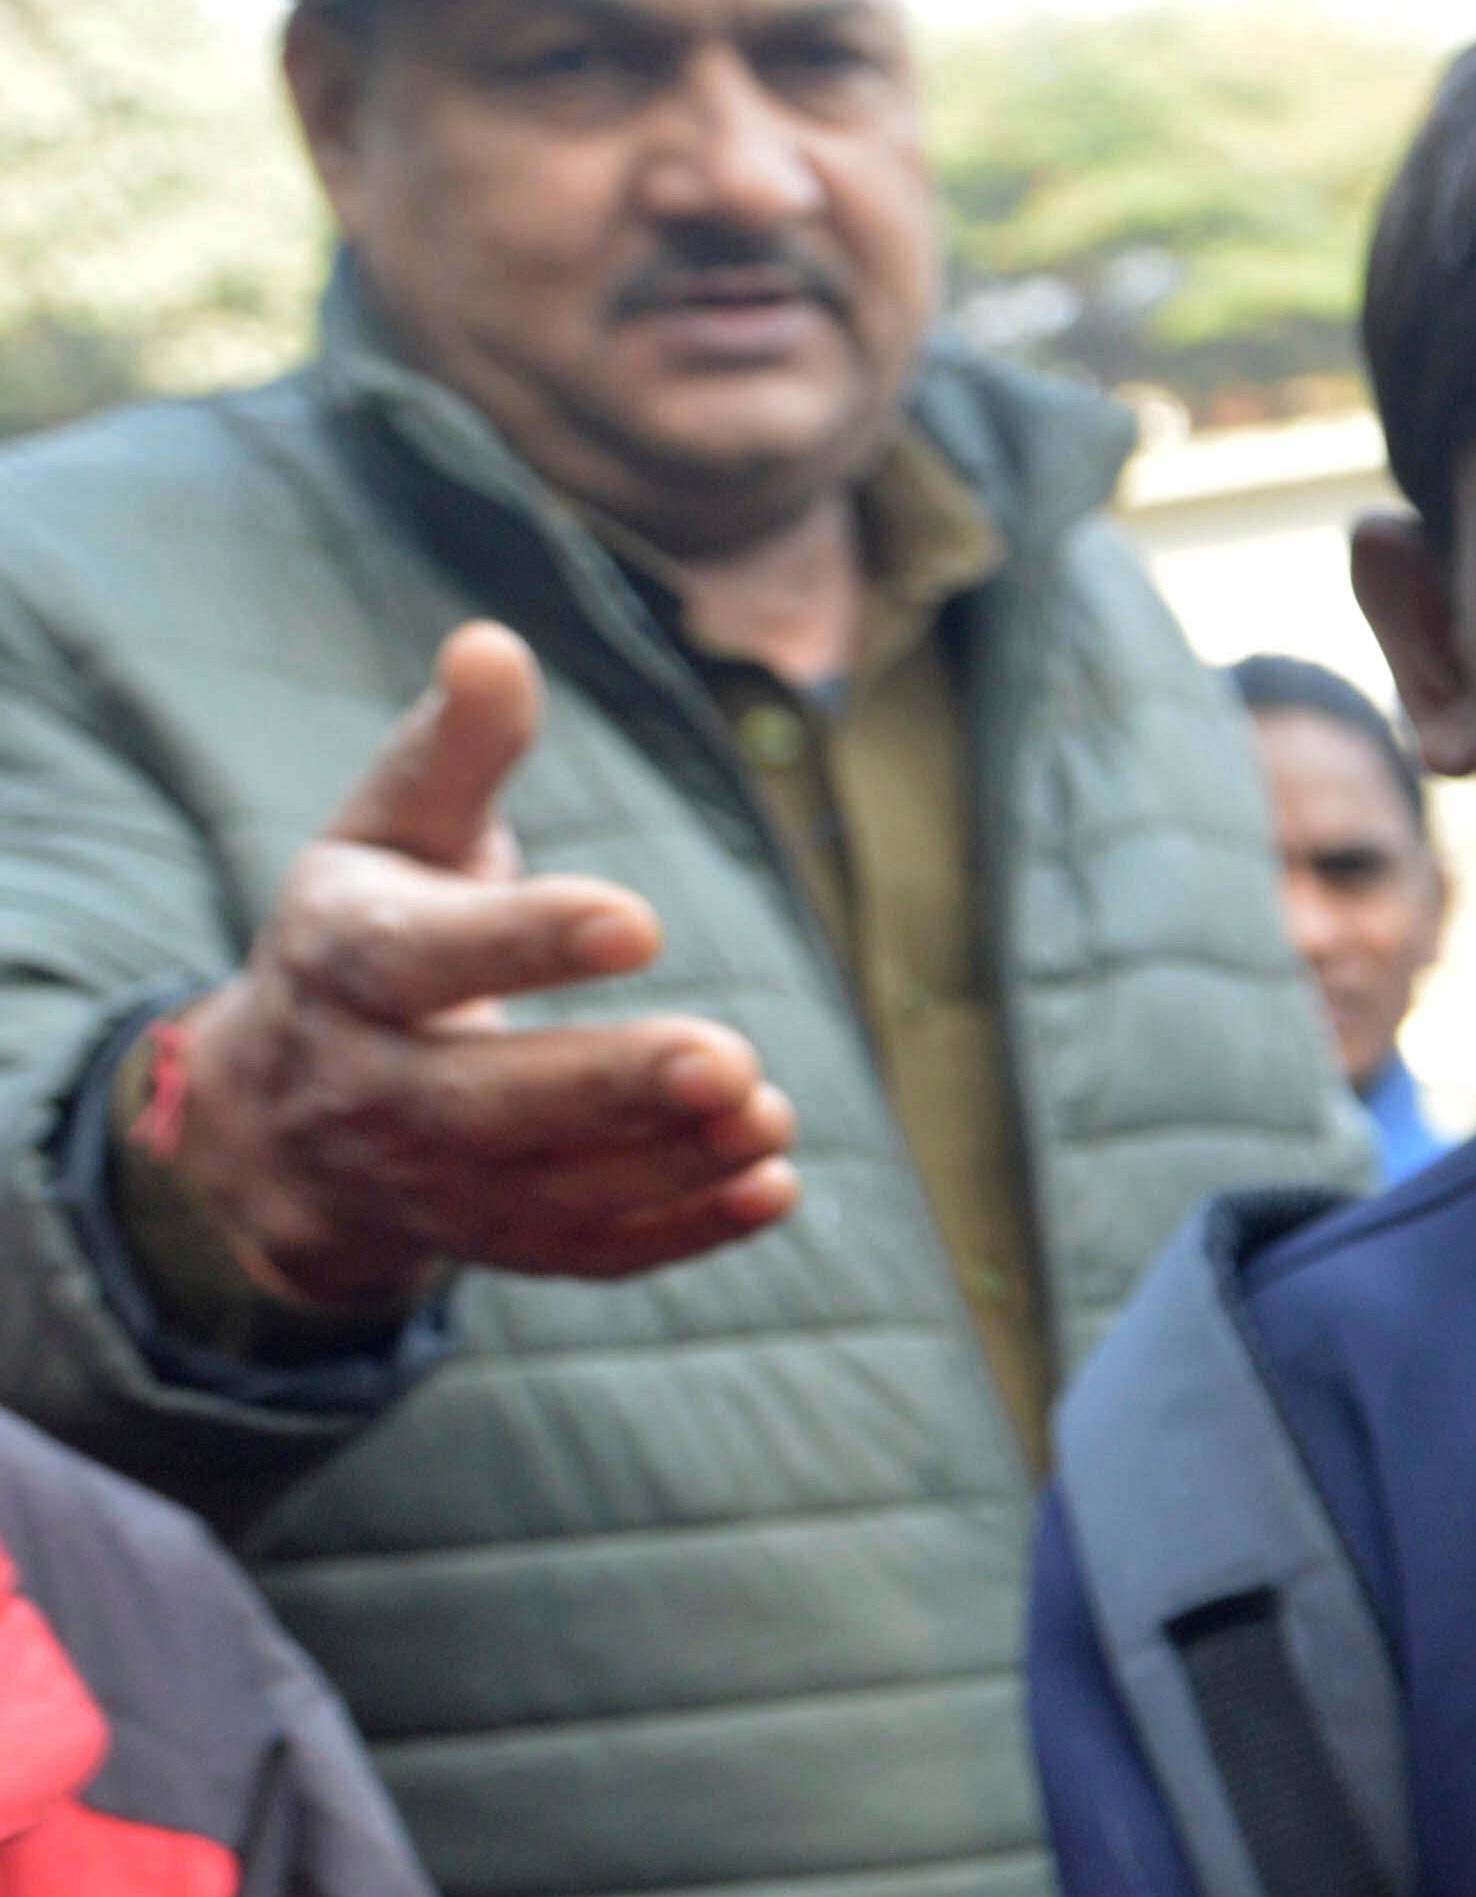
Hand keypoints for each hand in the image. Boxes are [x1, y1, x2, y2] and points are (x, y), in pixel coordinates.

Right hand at [146, 624, 801, 1311]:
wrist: (279, 1116)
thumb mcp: (388, 836)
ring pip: (548, 1188)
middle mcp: (375, 1083)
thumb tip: (494, 644)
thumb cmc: (369, 933)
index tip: (638, 920)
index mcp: (345, 960)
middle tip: (727, 1057)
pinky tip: (775, 1187)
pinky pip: (585, 1253)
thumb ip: (452, 753)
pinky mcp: (493, 1239)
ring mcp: (431, 1178)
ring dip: (666, 1162)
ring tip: (770, 1113)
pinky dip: (680, 1232)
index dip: (526, 941)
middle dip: (609, 1083)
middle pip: (486, 1099)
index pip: (424, 955)